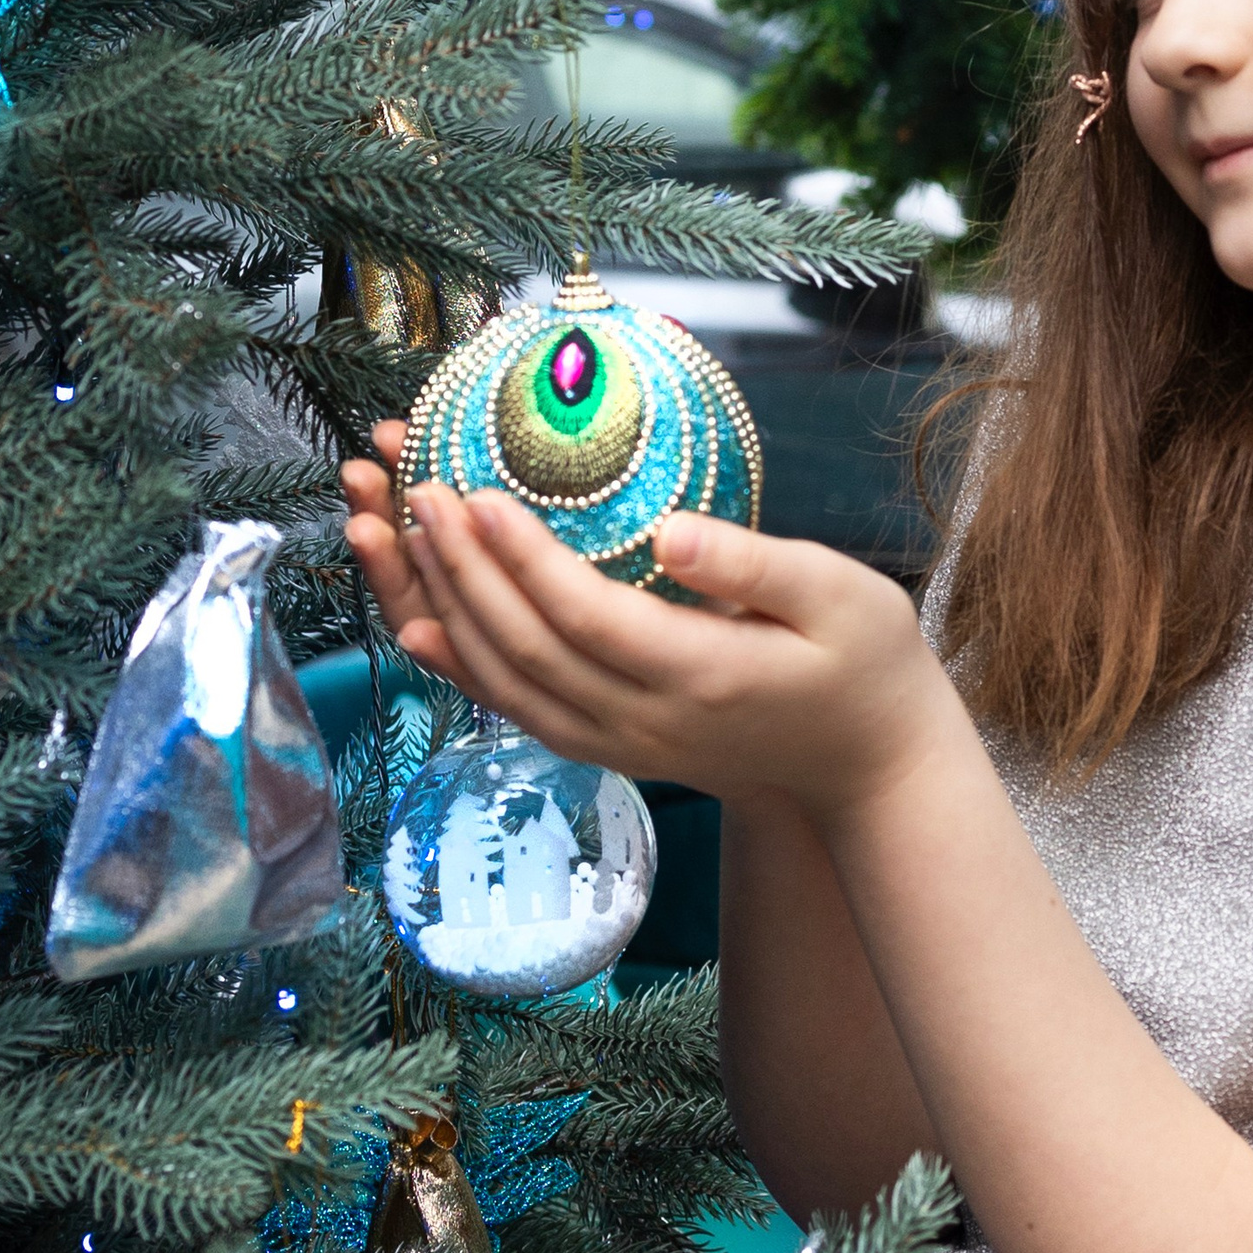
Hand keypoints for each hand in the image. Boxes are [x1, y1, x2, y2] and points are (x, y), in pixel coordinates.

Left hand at [340, 430, 946, 812]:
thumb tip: (668, 529)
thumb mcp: (840, 596)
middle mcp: (644, 722)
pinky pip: (513, 707)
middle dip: (456, 568)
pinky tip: (410, 619)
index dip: (520, 559)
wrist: (866, 766)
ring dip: (434, 607)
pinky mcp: (605, 747)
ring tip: (385, 530)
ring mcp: (618, 744)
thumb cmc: (864, 664)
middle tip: (410, 486)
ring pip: (503, 682)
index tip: (473, 492)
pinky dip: (455, 666)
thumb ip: (752, 562)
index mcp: (702, 676)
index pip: (585, 616)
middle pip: (524, 647)